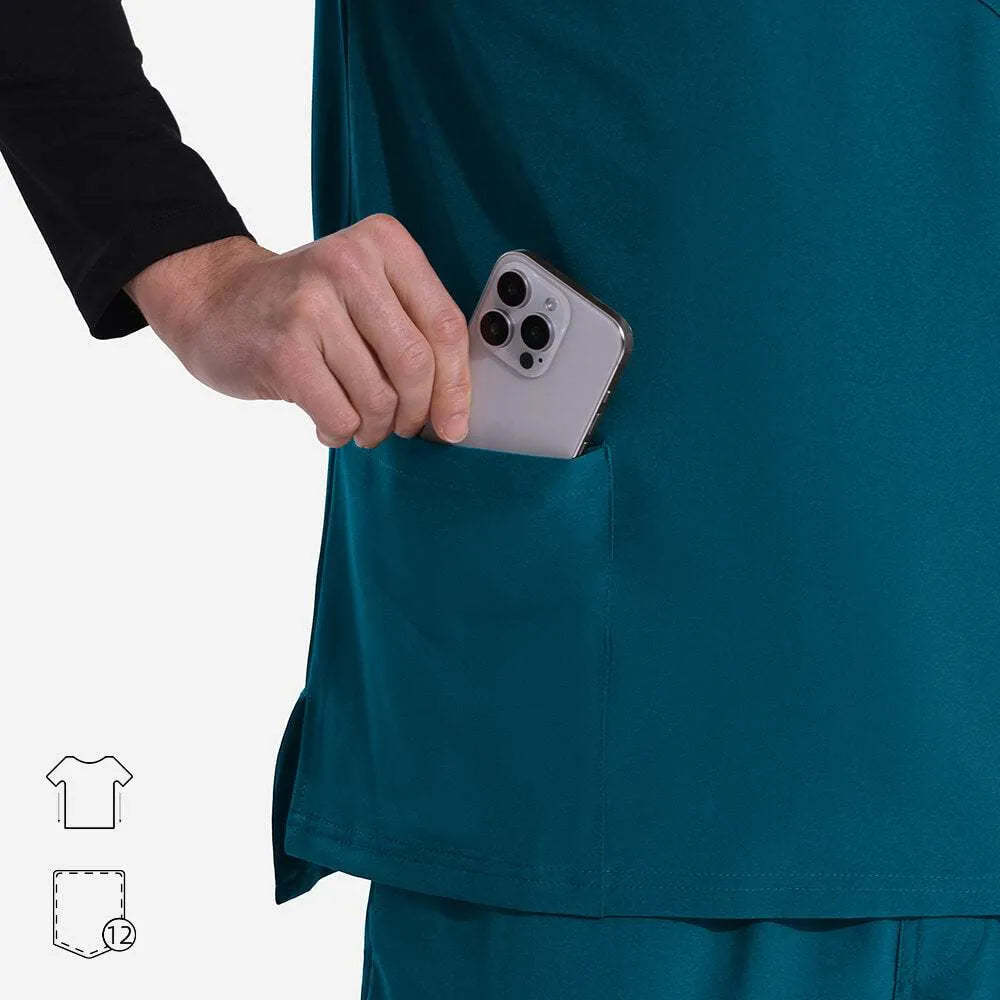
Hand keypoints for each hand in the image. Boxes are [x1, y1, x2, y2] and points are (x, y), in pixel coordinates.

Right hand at [124, 214, 470, 446]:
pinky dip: (341, 433)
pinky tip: (328, 425)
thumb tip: (454, 409)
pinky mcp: (284, 349)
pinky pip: (341, 415)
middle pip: (416, 364)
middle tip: (402, 426)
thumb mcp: (365, 290)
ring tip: (361, 426)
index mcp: (384, 243)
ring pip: (379, 398)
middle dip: (416, 413)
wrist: (213, 299)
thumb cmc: (302, 306)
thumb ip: (412, 330)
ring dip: (376, 428)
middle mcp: (350, 264)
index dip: (456, 385)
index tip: (454, 423)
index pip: (444, 325)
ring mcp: (312, 305)